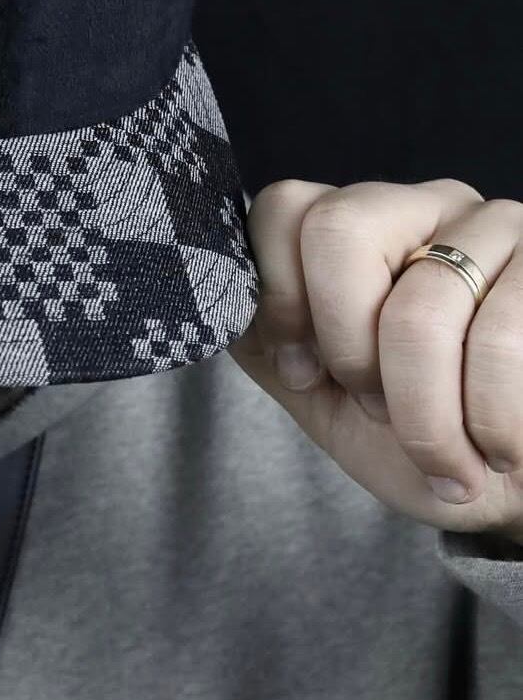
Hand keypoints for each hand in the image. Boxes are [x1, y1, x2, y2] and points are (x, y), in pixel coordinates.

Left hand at [229, 179, 522, 543]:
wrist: (522, 493)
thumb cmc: (425, 443)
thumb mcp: (327, 400)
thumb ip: (270, 345)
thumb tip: (208, 302)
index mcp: (360, 230)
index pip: (284, 206)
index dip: (280, 298)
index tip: (306, 372)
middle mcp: (426, 206)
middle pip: (338, 230)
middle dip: (345, 345)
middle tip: (376, 404)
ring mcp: (499, 226)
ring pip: (419, 308)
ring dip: (424, 417)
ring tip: (449, 455)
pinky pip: (500, 341)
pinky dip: (489, 425)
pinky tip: (498, 450)